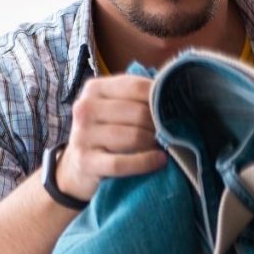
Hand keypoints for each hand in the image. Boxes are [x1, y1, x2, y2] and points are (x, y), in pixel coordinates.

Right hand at [55, 74, 167, 202]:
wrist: (77, 167)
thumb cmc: (105, 133)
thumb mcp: (114, 108)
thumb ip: (137, 97)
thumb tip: (176, 90)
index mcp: (95, 88)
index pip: (136, 86)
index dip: (160, 97)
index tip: (175, 108)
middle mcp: (85, 108)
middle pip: (138, 113)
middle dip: (160, 124)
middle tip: (172, 132)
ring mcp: (83, 135)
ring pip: (133, 136)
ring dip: (154, 142)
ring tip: (164, 145)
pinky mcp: (86, 161)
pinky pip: (122, 163)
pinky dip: (145, 162)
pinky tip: (160, 160)